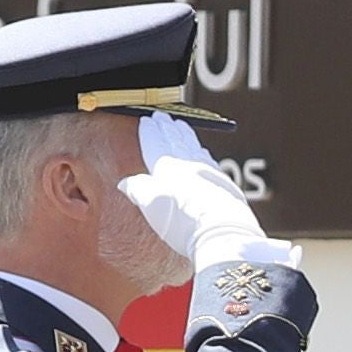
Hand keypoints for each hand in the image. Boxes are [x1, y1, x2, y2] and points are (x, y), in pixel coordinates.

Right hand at [123, 115, 300, 282]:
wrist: (222, 234)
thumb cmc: (182, 222)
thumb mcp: (150, 206)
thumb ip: (137, 190)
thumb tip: (126, 182)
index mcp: (168, 167)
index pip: (156, 143)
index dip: (150, 132)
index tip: (147, 119)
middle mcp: (190, 165)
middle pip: (177, 141)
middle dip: (168, 127)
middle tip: (163, 117)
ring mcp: (209, 173)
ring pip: (195, 148)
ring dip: (186, 136)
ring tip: (182, 128)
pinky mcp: (225, 185)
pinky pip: (208, 160)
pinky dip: (201, 152)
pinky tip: (203, 154)